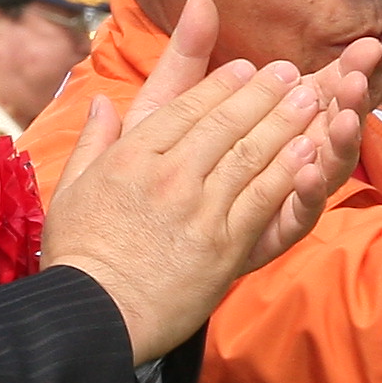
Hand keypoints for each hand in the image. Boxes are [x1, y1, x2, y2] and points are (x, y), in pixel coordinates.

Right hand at [42, 0, 365, 364]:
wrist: (94, 314)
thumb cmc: (79, 255)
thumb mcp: (70, 188)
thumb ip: (93, 141)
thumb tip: (100, 104)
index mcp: (132, 157)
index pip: (185, 107)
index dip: (220, 84)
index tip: (245, 68)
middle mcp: (168, 176)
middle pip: (225, 123)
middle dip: (262, 93)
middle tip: (289, 72)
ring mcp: (198, 210)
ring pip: (249, 155)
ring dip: (284, 124)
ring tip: (310, 99)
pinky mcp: (222, 246)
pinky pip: (262, 200)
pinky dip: (288, 174)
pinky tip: (309, 153)